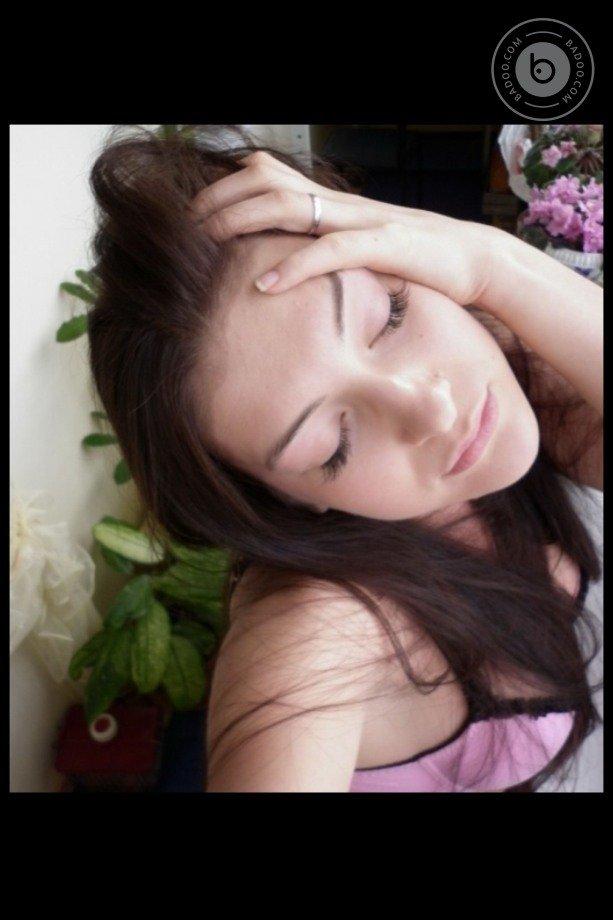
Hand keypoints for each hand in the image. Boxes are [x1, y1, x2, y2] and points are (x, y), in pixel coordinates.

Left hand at [193, 150, 498, 306]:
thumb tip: (284, 263)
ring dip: (243, 219)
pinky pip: (331, 249)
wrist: (472, 261)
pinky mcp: (385, 245)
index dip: (228, 188)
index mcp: (333, 203)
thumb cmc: (413, 260)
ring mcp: (362, 220)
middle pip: (269, 182)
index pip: (270, 177)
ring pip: (291, 205)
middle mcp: (341, 204)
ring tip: (210, 240)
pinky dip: (294, 267)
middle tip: (190, 225)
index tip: (197, 214)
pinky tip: (263, 285)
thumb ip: (323, 246)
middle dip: (222, 199)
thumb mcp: (359, 248)